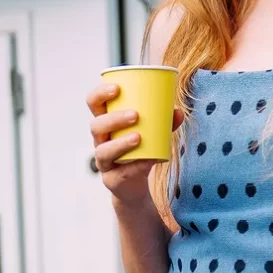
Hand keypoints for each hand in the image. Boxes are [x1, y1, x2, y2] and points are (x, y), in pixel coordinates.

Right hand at [87, 80, 167, 206]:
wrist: (135, 184)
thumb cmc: (141, 150)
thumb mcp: (153, 134)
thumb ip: (165, 123)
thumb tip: (178, 112)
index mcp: (105, 122)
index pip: (94, 103)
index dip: (100, 94)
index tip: (117, 88)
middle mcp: (100, 140)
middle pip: (96, 125)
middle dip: (114, 118)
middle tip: (136, 115)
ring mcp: (103, 161)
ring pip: (103, 150)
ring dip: (120, 143)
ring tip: (138, 138)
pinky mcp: (111, 179)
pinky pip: (120, 173)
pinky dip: (136, 166)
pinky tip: (149, 160)